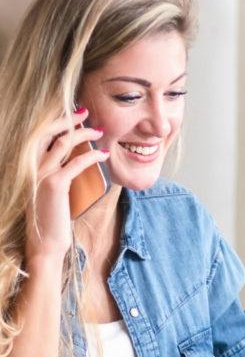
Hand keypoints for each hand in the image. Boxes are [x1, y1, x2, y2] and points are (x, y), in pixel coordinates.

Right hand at [25, 107, 109, 264]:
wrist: (44, 244)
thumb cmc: (51, 220)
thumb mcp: (50, 193)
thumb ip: (57, 175)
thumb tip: (75, 162)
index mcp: (29, 167)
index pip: (40, 136)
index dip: (56, 122)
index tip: (73, 114)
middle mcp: (31, 167)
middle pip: (48, 132)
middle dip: (68, 119)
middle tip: (85, 112)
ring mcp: (41, 174)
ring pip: (63, 143)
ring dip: (83, 133)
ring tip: (98, 131)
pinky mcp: (55, 185)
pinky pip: (76, 162)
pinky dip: (91, 155)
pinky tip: (102, 154)